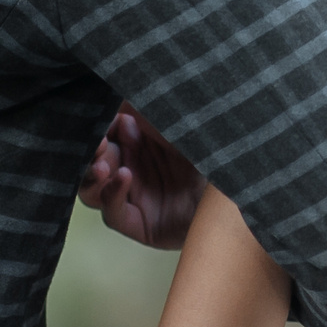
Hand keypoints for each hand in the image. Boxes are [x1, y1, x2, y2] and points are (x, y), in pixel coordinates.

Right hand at [78, 103, 205, 249]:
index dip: (93, 130)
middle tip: (97, 142)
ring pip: (92, 192)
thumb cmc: (206, 139)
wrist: (237, 174)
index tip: (95, 119)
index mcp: (135, 141)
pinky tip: (123, 177)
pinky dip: (112, 195)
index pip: (99, 137)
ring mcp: (135, 198)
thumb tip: (111, 102)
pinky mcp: (141, 225)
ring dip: (92, 176)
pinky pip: (114, 214)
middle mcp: (131, 169)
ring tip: (102, 164)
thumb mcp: (169, 115)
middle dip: (89, 153)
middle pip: (91, 164)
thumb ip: (139, 105)